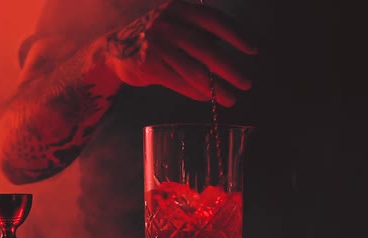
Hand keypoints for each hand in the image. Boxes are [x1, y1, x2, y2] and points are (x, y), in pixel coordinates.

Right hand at [104, 0, 257, 106]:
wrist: (114, 50)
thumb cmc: (156, 37)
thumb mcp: (176, 24)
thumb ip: (201, 33)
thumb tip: (235, 52)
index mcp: (179, 9)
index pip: (213, 19)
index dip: (235, 34)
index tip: (253, 49)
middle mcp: (167, 24)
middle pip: (206, 49)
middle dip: (229, 68)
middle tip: (246, 83)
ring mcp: (156, 45)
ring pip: (194, 69)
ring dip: (216, 87)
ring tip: (231, 98)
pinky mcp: (148, 65)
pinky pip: (179, 82)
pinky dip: (196, 92)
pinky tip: (209, 98)